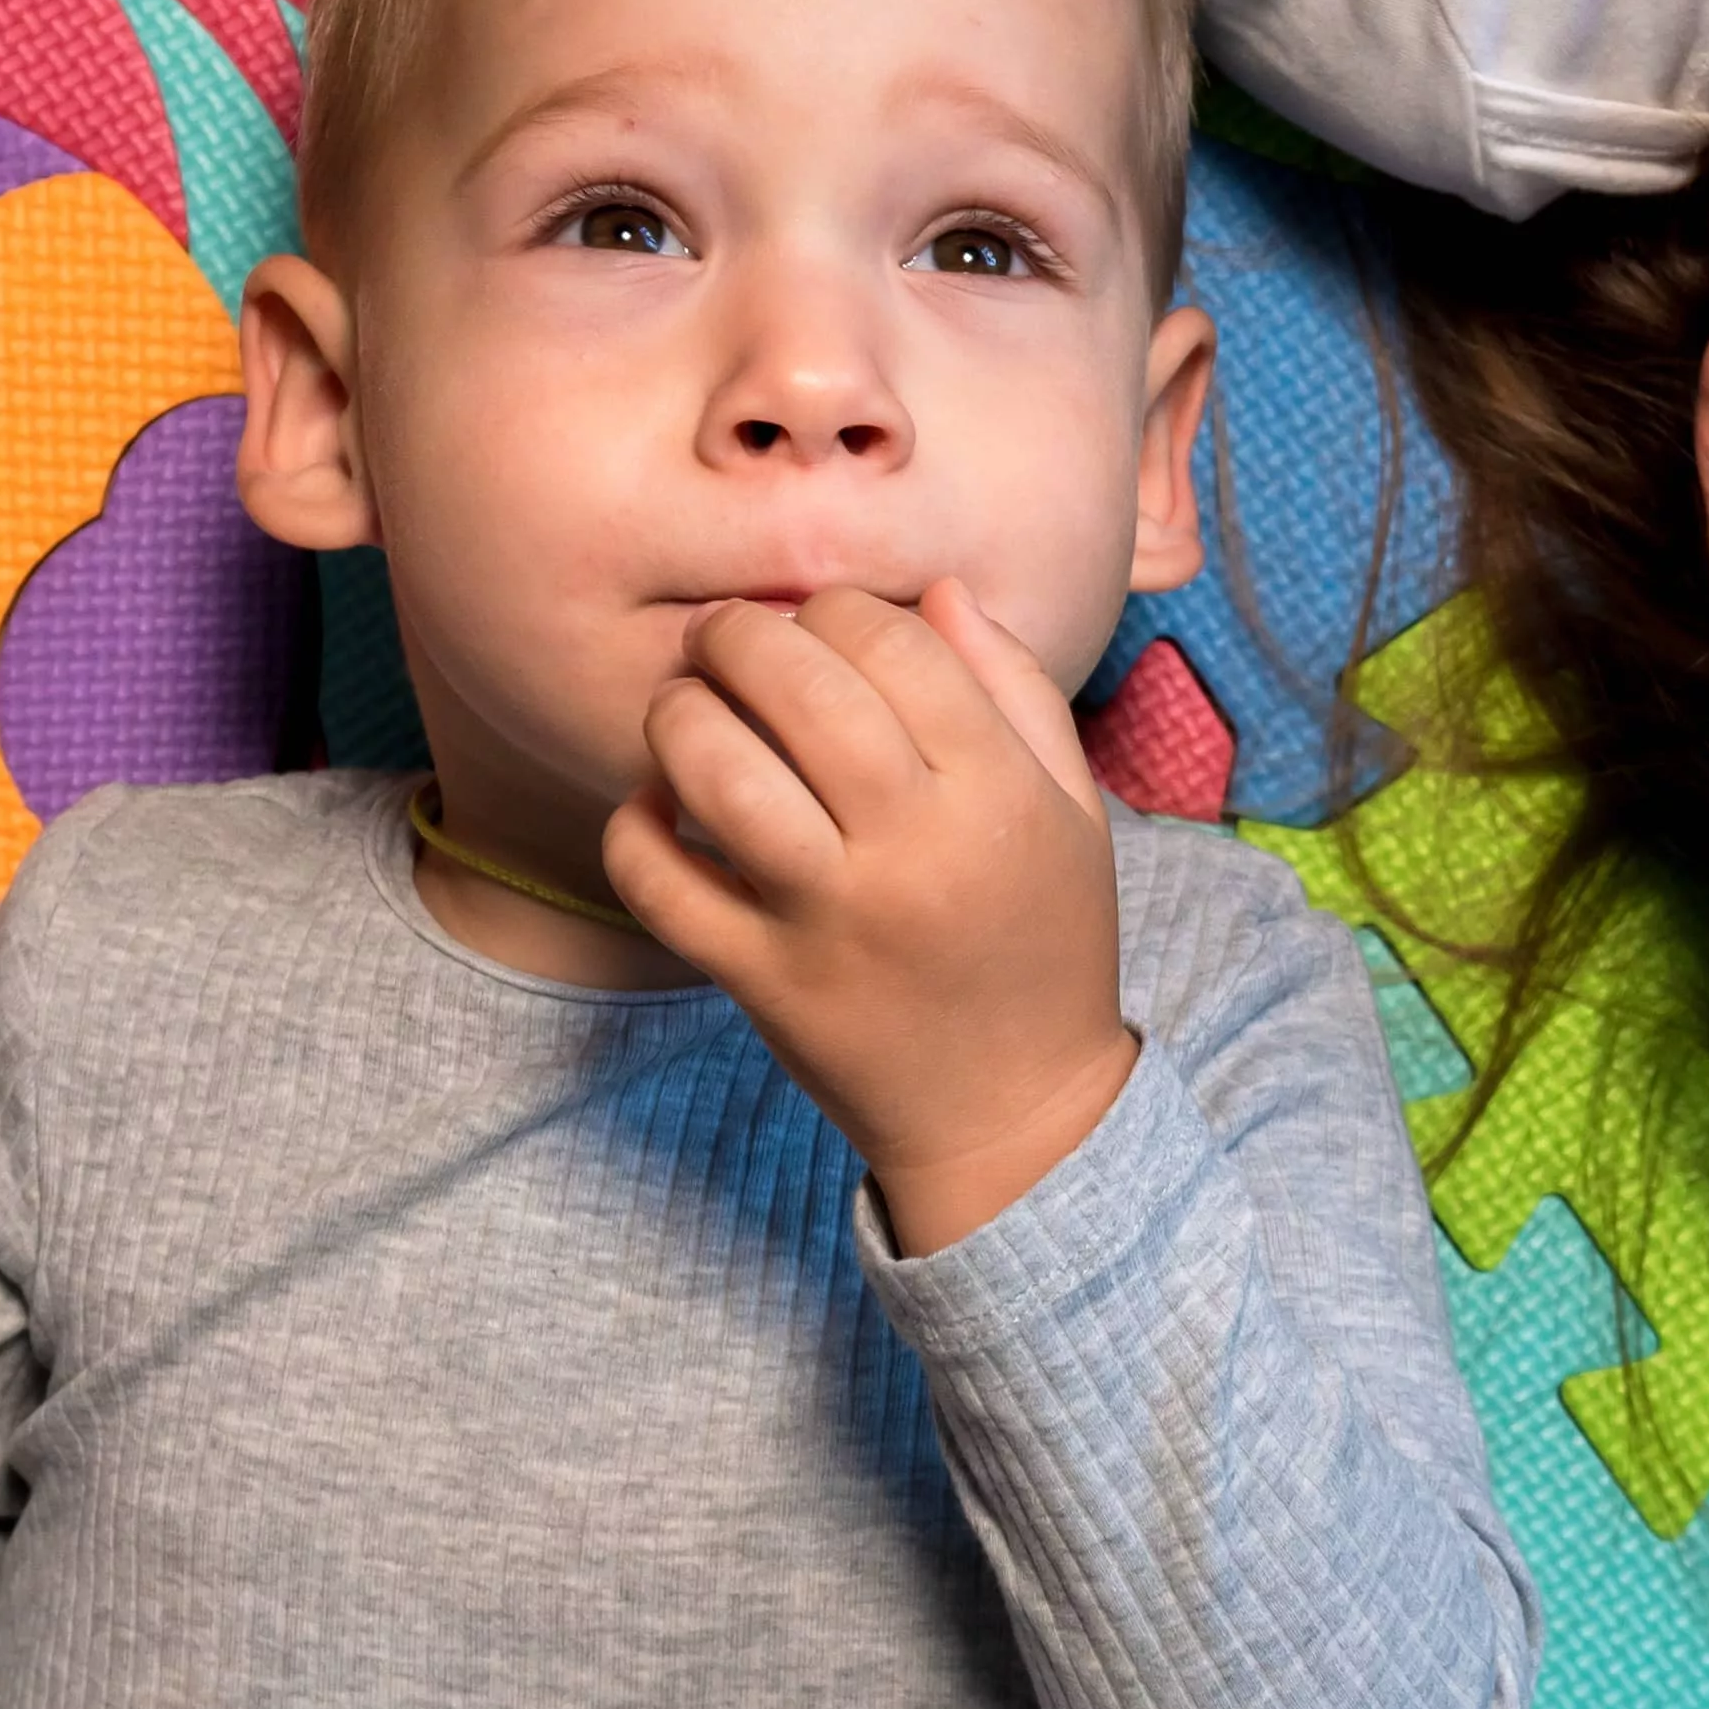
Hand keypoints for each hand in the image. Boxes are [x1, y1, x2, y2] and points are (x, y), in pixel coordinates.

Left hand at [604, 586, 1144, 1255]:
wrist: (1015, 1118)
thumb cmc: (1045, 947)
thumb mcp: (1073, 812)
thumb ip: (1016, 691)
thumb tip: (941, 591)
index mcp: (997, 796)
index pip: (894, 642)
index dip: (839, 609)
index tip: (821, 625)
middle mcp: (911, 849)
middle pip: (797, 684)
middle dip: (741, 633)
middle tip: (726, 638)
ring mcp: (826, 920)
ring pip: (716, 771)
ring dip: (679, 713)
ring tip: (685, 706)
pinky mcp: (760, 980)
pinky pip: (660, 883)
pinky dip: (635, 827)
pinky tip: (655, 805)